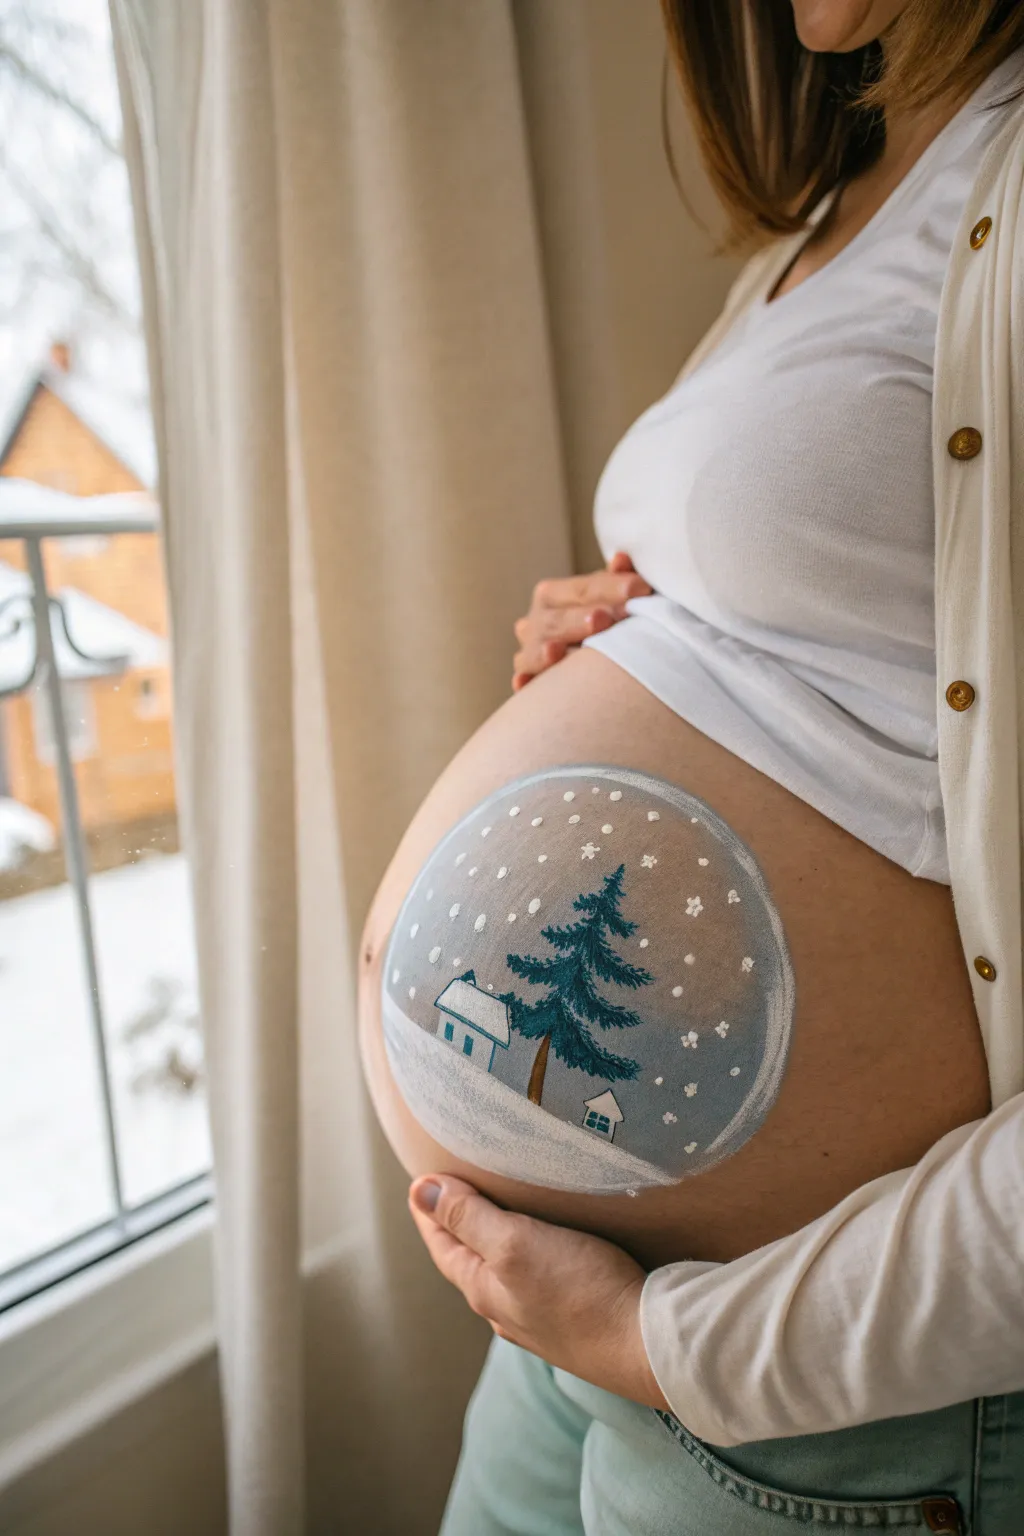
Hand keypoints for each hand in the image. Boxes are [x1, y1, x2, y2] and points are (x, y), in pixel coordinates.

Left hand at [409, 1173, 669, 1409]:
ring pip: (503, 1275)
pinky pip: (535, 1283)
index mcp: (485, 1290)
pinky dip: (527, 1258)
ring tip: (496, 1218)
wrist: (645, 1345)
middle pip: (470, 1261)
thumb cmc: (580, 1291)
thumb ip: (468, 1218)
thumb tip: (420, 1192)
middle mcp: (506, 1310)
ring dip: (493, 1244)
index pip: (443, 1245)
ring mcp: (539, 1321)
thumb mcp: (515, 1243)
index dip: (430, 1211)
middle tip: (451, 1194)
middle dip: (457, 1227)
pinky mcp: (572, 1321)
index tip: (420, 1182)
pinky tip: (546, 1255)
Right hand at [512, 551, 651, 691]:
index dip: (610, 588)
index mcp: (553, 594)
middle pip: (555, 619)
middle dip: (579, 620)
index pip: (582, 589)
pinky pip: (523, 680)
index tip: (640, 589)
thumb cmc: (602, 621)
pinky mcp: (529, 679)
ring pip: (533, 649)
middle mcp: (537, 620)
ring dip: (545, 650)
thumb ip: (617, 580)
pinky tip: (524, 682)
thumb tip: (622, 560)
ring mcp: (530, 650)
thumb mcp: (611, 598)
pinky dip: (523, 680)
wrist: (582, 656)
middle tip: (605, 620)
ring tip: (558, 650)